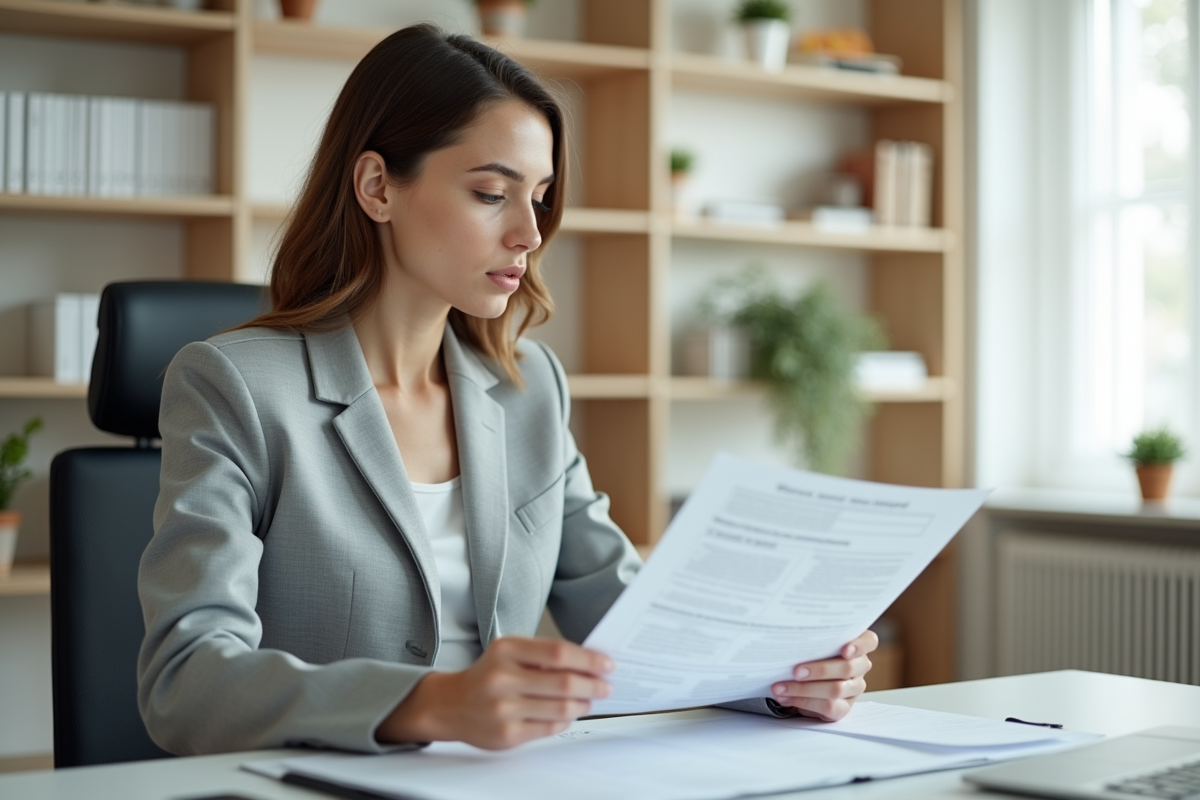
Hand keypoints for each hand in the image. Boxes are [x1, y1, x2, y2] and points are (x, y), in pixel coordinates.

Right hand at [376, 636, 613, 749]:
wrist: (450, 705)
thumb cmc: (487, 675)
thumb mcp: (508, 652)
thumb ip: (542, 654)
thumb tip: (588, 662)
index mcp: (506, 651)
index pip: (558, 653)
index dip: (588, 659)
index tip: (607, 664)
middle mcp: (503, 679)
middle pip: (564, 682)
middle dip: (593, 685)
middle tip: (606, 686)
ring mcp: (504, 709)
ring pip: (562, 709)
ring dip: (583, 704)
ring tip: (589, 700)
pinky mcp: (507, 734)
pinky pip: (550, 728)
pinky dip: (566, 720)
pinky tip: (569, 713)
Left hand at [770, 629, 877, 721]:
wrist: (802, 679)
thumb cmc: (808, 654)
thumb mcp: (812, 643)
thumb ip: (812, 640)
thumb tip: (789, 637)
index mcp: (857, 646)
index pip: (869, 641)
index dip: (859, 645)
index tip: (845, 650)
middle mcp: (859, 667)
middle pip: (847, 668)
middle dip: (819, 670)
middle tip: (796, 671)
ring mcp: (854, 688)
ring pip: (836, 689)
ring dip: (804, 689)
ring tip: (781, 688)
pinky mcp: (843, 707)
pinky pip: (828, 707)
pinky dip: (803, 702)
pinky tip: (786, 698)